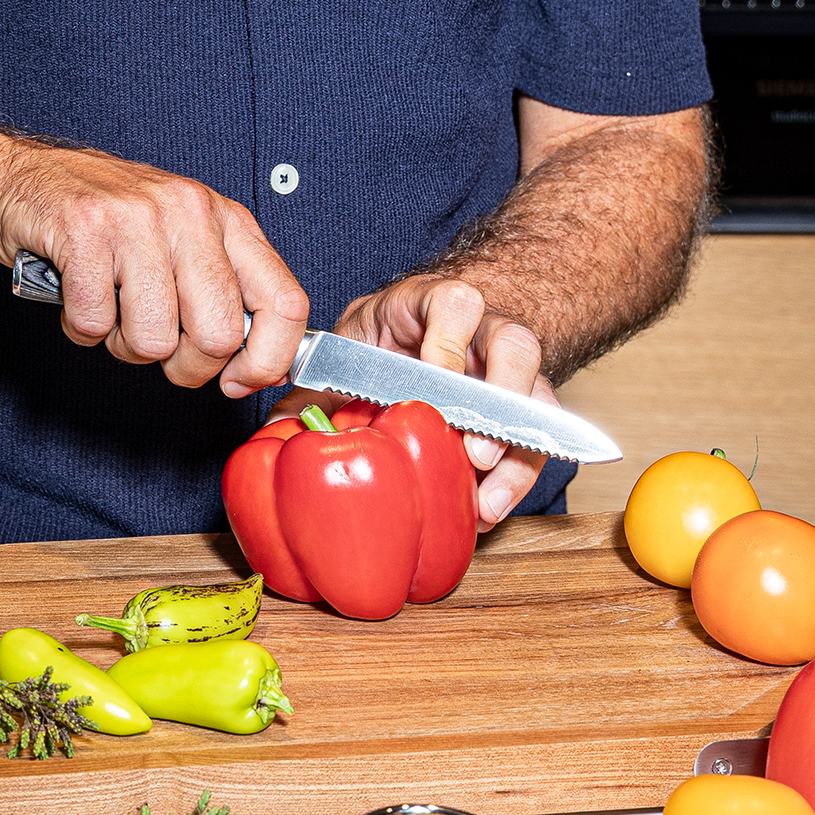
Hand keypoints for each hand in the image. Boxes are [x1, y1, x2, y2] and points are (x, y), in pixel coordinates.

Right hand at [0, 141, 310, 397]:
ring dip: (124, 344)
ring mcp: (137, 217)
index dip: (267, 360)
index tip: (238, 381)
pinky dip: (81, 326)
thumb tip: (263, 365)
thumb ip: (223, 291)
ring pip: (154, 339)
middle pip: (219, 336)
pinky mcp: (84, 229)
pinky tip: (76, 293)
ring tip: (111, 307)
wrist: (17, 174)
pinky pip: (94, 323)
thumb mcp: (182, 239)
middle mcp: (189, 211)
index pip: (284, 301)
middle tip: (156, 343)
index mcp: (225, 217)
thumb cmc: (103, 217)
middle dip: (184, 365)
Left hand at [319, 272, 552, 530]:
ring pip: (539, 394)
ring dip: (518, 450)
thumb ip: (317, 383)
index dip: (448, 345)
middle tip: (476, 450)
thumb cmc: (386, 339)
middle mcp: (482, 330)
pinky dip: (516, 476)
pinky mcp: (523, 406)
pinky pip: (537, 440)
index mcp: (433, 304)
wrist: (424, 332)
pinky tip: (488, 510)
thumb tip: (275, 428)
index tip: (434, 383)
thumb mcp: (350, 347)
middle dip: (501, 399)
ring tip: (488, 498)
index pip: (455, 305)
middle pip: (515, 346)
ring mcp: (508, 369)